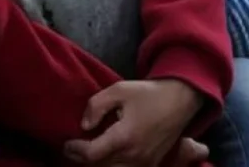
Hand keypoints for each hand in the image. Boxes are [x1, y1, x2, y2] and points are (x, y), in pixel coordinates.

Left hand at [64, 79, 204, 165]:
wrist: (181, 100)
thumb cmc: (149, 93)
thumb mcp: (119, 89)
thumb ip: (96, 105)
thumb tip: (85, 125)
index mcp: (124, 137)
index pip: (91, 154)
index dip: (75, 150)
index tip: (67, 143)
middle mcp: (134, 155)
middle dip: (84, 159)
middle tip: (74, 149)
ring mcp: (144, 163)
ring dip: (99, 164)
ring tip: (89, 152)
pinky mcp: (152, 164)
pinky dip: (114, 165)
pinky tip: (108, 155)